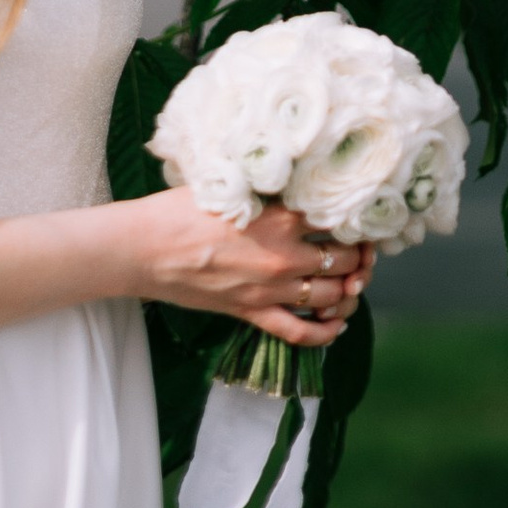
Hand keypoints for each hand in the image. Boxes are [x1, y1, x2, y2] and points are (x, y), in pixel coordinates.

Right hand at [116, 192, 377, 346]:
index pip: (335, 216)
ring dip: (349, 291)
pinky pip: (299, 332)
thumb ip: (261, 187)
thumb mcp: (225, 185)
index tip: (360, 214)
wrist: (144, 248)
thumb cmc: (177, 210)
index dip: (354, 217)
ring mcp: (270, 288)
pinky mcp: (252, 313)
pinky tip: (336, 325)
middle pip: (343, 258)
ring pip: (331, 296)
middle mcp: (283, 255)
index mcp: (278, 217)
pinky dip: (324, 333)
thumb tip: (282, 174)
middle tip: (363, 250)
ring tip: (353, 283)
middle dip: (360, 256)